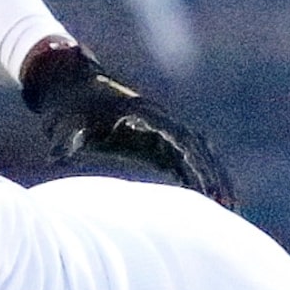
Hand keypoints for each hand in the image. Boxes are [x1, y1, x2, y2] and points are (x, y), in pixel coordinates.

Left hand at [20, 43, 235, 206]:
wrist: (70, 83)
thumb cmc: (69, 106)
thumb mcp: (65, 123)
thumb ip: (66, 141)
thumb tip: (57, 156)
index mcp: (143, 115)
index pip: (179, 142)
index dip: (195, 166)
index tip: (207, 190)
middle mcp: (158, 119)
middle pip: (197, 148)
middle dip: (214, 176)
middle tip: (230, 206)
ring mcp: (160, 126)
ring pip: (198, 151)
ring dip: (215, 175)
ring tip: (232, 206)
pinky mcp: (156, 135)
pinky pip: (187, 154)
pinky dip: (201, 172)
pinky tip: (212, 196)